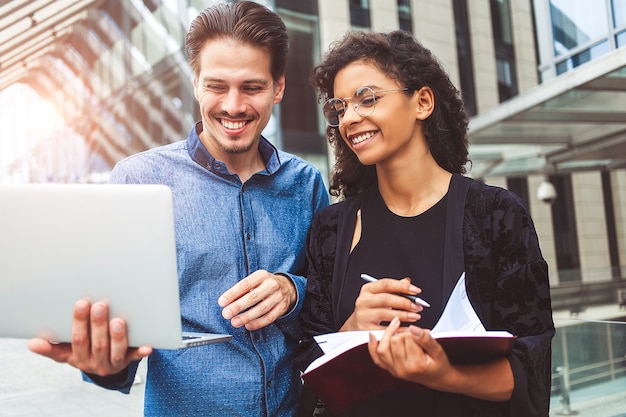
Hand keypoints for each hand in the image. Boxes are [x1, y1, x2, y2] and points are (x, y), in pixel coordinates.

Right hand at [27, 299, 151, 376]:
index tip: (80, 303)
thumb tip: (31, 343)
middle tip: (100, 304)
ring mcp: (112, 363)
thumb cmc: (82, 350)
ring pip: (115, 352)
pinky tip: (148, 346)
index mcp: (77, 357)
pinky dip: (141, 352)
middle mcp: (94, 363)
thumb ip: (51, 346)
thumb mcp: (65, 351)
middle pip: (96, 344)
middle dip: (97, 324)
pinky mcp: (128, 362)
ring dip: (117, 337)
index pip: (76, 340)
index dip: (78, 323)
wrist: (102, 366)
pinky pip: (135, 357)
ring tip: (118, 321)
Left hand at [218, 270, 295, 330]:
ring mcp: (278, 297)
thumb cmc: (265, 284)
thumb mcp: (255, 280)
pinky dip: (258, 323)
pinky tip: (248, 326)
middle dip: (238, 306)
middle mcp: (271, 285)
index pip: (245, 285)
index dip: (232, 294)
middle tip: (226, 313)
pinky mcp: (282, 308)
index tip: (222, 302)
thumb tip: (226, 302)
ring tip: (235, 322)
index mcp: (261, 275)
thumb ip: (242, 290)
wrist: (287, 287)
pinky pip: (269, 318)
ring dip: (246, 317)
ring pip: (261, 309)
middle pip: (253, 297)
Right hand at [340, 277, 422, 330]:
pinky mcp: (365, 329)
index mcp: (368, 289)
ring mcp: (363, 315)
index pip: (386, 284)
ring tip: (415, 316)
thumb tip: (407, 281)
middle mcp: (363, 301)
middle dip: (405, 302)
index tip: (416, 291)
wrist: (356, 325)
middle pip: (386, 299)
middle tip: (418, 306)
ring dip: (403, 315)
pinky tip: (408, 329)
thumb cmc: (372, 309)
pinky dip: (398, 329)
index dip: (403, 287)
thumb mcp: (380, 295)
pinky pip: (384, 329)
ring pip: (385, 313)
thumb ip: (394, 288)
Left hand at [367, 317, 451, 389]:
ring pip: (382, 347)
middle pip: (394, 341)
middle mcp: (402, 370)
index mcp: (415, 366)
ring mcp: (393, 370)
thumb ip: (426, 339)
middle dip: (403, 334)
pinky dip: (372, 346)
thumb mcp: (438, 350)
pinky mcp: (388, 368)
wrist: (436, 377)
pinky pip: (376, 357)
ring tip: (397, 329)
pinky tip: (372, 335)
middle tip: (414, 337)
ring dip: (389, 336)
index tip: (422, 335)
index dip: (414, 332)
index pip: (407, 338)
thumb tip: (412, 328)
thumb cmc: (438, 364)